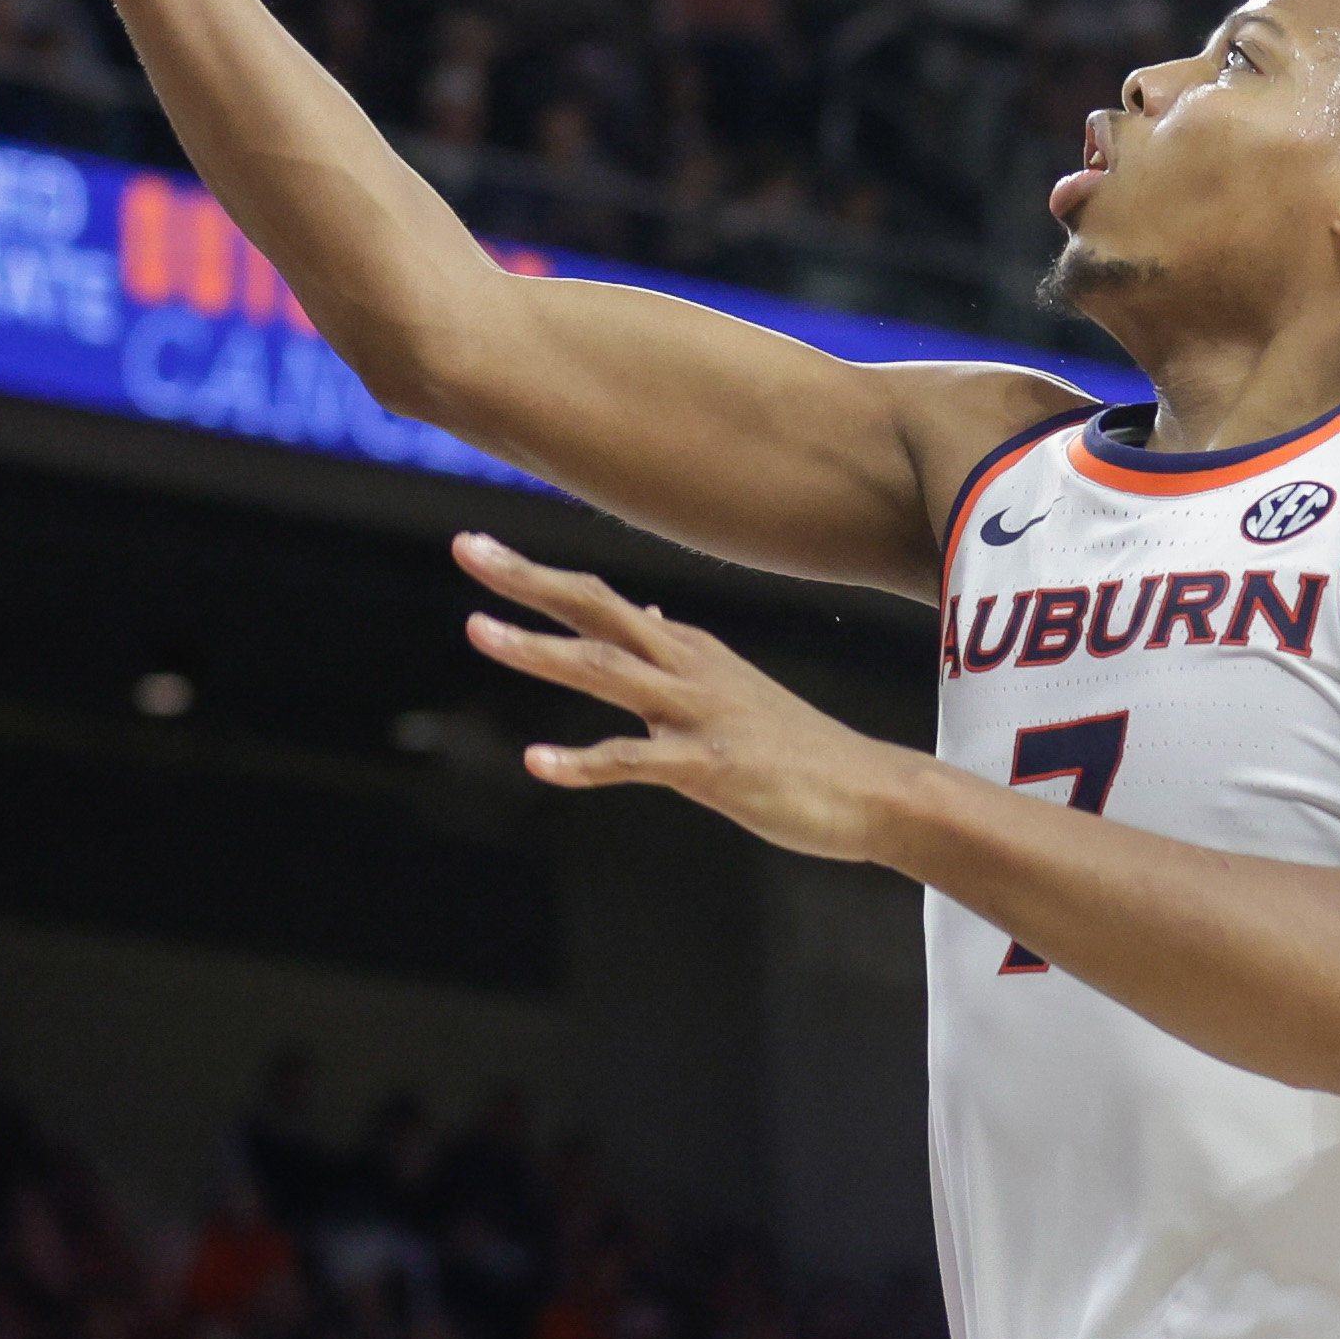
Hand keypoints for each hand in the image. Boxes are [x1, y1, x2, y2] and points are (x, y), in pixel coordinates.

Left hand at [455, 533, 908, 860]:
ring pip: (605, 670)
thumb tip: (644, 617)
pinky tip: (537, 763)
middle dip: (528, 579)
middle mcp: (687, 666)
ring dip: (538, 650)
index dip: (538, 576)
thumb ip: (680, 654)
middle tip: (466, 547)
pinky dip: (583, 763)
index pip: (599, 600)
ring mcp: (699, 713)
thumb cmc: (798, 747)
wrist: (873, 790)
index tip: (481, 549)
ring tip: (476, 631)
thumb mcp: (733, 686)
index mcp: (686, 648)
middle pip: (595, 609)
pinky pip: (635, 761)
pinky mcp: (711, 767)